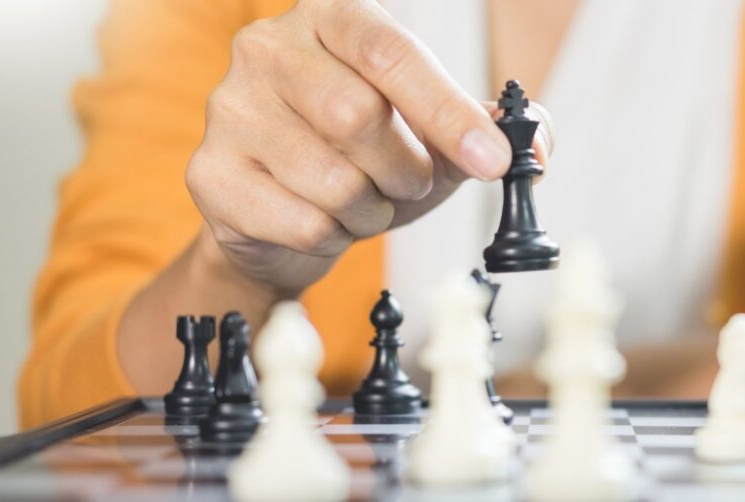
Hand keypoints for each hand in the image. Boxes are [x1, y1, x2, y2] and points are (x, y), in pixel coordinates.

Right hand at [185, 0, 551, 293]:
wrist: (287, 219)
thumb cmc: (367, 162)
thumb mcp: (437, 139)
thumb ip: (492, 132)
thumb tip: (536, 146)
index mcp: (331, 19)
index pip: (389, 53)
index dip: (446, 112)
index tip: (491, 160)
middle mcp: (268, 48)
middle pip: (357, 116)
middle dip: (406, 170)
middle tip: (410, 182)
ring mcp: (228, 107)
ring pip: (332, 179)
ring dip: (371, 210)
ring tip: (362, 202)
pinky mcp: (208, 173)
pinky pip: (301, 221)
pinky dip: (334, 237)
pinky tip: (324, 222)